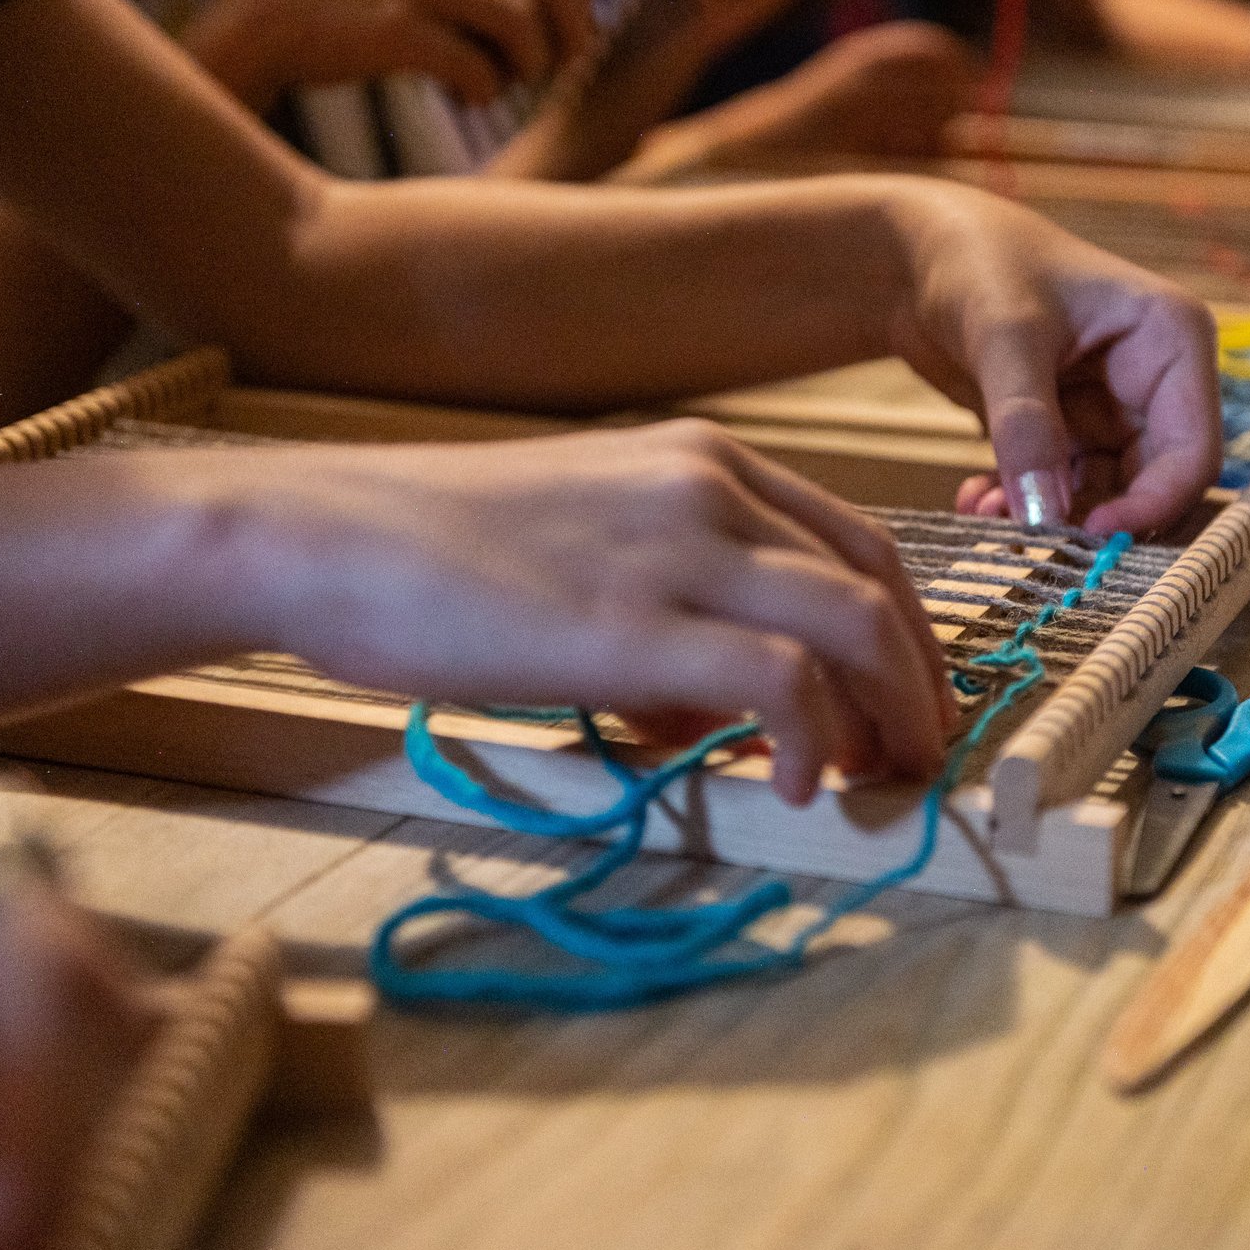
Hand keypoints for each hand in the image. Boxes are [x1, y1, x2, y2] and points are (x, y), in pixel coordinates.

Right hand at [186, 0, 603, 108]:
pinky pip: (476, 67)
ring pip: (523, 23)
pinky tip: (462, 96)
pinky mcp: (394, 29)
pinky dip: (482, 92)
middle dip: (570, 38)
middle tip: (546, 67)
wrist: (274, 20)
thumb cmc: (370, 4)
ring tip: (499, 82)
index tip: (565, 24)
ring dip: (527, 69)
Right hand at [238, 423, 954, 804]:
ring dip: (892, 712)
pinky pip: (780, 679)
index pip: (862, 545)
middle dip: (919, 682)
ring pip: (856, 623)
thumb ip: (675, 617)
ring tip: (879, 778)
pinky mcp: (635, 620)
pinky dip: (813, 738)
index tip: (904, 705)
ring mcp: (679, 547)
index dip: (905, 635)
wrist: (330, 536)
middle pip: (880, 584)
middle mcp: (714, 489)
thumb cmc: (440, 554)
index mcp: (708, 463)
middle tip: (915, 758)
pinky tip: (797, 786)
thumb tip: (728, 716)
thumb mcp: (591, 554)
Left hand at [885, 183, 1222, 537]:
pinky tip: (977, 499)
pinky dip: (1025, 503)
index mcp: (1172, 341)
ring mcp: (1112, 410)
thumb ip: (1027, 426)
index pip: (1193, 452)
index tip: (1089, 537)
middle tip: (1025, 535)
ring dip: (1049, 515)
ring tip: (985, 512)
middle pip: (1151, 485)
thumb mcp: (1004, 337)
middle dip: (1089, 517)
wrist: (919, 255)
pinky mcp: (1070, 431)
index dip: (1150, 505)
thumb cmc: (978, 262)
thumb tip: (1045, 516)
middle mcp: (1154, 381)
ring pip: (1103, 495)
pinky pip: (1063, 489)